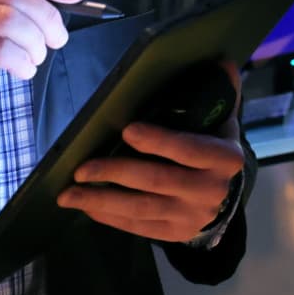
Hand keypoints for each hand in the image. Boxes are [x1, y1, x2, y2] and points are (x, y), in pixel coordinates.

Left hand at [57, 67, 245, 244]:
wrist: (225, 196)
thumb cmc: (213, 149)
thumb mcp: (222, 122)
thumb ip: (221, 93)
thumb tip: (224, 61)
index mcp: (224, 158)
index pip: (190, 149)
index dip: (159, 141)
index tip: (127, 130)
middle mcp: (210, 190)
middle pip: (157, 181)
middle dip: (115, 173)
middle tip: (81, 168)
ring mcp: (191, 216)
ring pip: (141, 208)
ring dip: (101, 200)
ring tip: (68, 194)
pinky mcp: (174, 233)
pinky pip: (138, 226)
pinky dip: (109, 216)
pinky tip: (87, 207)